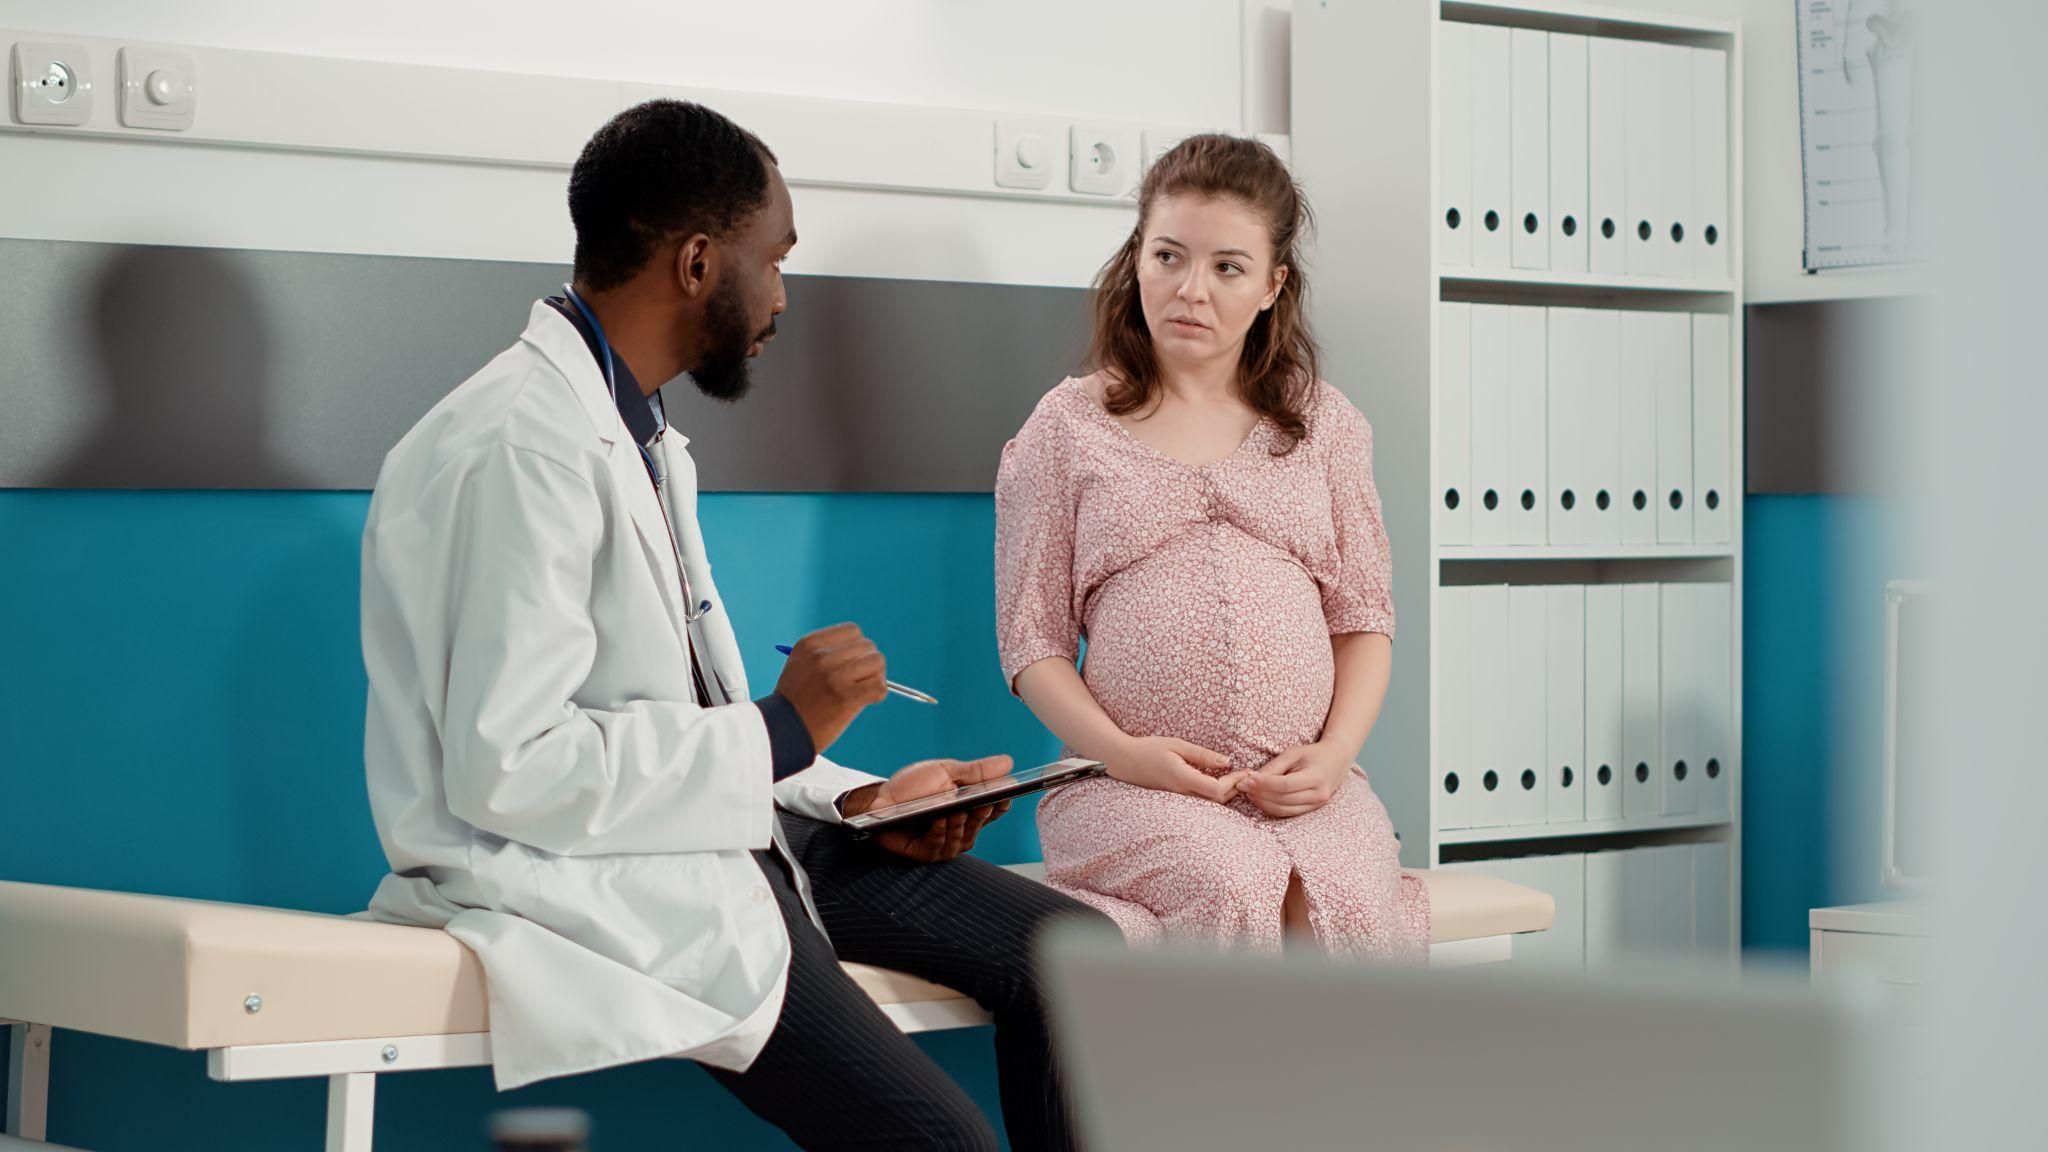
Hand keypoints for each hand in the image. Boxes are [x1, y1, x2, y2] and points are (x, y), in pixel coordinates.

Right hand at [774, 623, 887, 752]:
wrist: (782, 732)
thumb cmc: (795, 701)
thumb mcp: (800, 665)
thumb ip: (826, 653)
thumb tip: (864, 651)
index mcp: (809, 645)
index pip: (853, 631)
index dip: (857, 648)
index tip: (851, 664)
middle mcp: (821, 657)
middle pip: (868, 646)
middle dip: (868, 663)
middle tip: (859, 681)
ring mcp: (834, 676)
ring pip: (877, 662)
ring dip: (876, 677)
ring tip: (863, 691)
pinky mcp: (847, 697)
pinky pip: (879, 686)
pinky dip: (878, 694)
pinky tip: (866, 701)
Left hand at [841, 756, 1013, 862]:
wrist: (879, 799)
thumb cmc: (911, 786)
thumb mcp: (946, 772)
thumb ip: (977, 772)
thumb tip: (1008, 764)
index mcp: (967, 807)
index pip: (992, 810)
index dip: (1000, 806)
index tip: (1005, 797)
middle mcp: (958, 827)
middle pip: (979, 826)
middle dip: (981, 816)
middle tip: (983, 804)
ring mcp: (943, 841)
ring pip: (961, 839)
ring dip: (960, 825)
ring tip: (956, 811)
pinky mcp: (925, 852)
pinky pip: (938, 846)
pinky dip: (940, 833)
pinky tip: (939, 820)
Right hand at [1106, 736, 1245, 802]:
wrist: (1123, 761)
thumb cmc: (1148, 749)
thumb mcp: (1176, 745)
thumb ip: (1202, 755)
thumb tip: (1227, 762)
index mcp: (1182, 778)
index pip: (1217, 789)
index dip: (1234, 782)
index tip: (1245, 770)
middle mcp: (1182, 793)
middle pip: (1218, 800)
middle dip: (1236, 788)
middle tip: (1249, 774)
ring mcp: (1179, 798)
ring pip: (1211, 803)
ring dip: (1228, 792)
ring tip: (1239, 778)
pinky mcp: (1177, 798)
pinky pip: (1201, 800)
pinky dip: (1216, 793)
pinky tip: (1222, 782)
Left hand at [1241, 742, 1352, 817]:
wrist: (1336, 760)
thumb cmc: (1312, 753)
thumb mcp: (1293, 753)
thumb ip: (1274, 767)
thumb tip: (1251, 779)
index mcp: (1316, 777)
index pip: (1284, 785)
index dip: (1263, 784)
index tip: (1246, 779)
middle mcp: (1318, 795)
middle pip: (1282, 799)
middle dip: (1259, 793)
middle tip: (1242, 785)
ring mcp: (1316, 805)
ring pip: (1282, 810)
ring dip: (1262, 802)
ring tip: (1248, 791)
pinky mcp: (1311, 810)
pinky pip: (1287, 813)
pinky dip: (1270, 807)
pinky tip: (1260, 798)